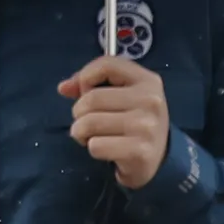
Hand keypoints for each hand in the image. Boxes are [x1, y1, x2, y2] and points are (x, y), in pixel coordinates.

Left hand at [60, 55, 170, 189]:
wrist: (160, 158)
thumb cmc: (135, 121)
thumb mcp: (122, 96)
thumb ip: (92, 85)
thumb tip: (63, 87)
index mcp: (147, 81)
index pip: (107, 65)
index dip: (85, 77)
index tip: (83, 91)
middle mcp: (150, 100)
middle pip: (91, 99)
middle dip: (79, 112)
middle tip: (88, 122)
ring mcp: (146, 126)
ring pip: (89, 123)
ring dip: (81, 132)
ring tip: (93, 136)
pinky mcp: (139, 151)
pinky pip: (95, 146)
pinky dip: (92, 148)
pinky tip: (105, 149)